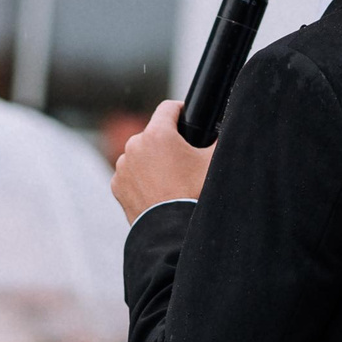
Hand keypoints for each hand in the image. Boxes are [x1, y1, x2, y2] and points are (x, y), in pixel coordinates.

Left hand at [112, 100, 214, 224]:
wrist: (174, 233)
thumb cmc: (195, 196)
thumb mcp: (214, 162)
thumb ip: (219, 139)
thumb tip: (223, 130)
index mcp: (157, 134)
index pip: (168, 108)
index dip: (181, 111)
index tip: (187, 118)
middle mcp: (134, 146)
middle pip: (154, 133)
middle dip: (168, 141)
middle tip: (184, 158)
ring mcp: (123, 167)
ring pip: (141, 154)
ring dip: (153, 160)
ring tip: (171, 178)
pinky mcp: (117, 186)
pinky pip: (131, 174)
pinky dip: (142, 178)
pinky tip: (157, 190)